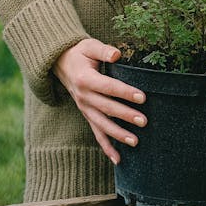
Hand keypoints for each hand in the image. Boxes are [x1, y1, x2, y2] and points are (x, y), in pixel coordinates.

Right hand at [53, 38, 146, 163]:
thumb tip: (117, 55)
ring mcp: (84, 108)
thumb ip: (103, 51)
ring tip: (135, 141)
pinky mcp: (86, 115)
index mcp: (85, 79)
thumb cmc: (80, 53)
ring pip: (102, 125)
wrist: (61, 63)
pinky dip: (106, 147)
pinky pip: (96, 133)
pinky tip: (118, 159)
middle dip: (126, 116)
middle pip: (107, 108)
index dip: (125, 92)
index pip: (109, 87)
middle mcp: (83, 96)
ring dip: (118, 134)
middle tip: (144, 121)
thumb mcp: (89, 46)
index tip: (142, 97)